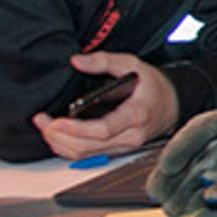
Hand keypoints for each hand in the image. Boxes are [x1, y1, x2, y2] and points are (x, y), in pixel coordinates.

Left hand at [33, 52, 180, 160]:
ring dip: (60, 143)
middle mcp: (130, 135)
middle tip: (43, 122)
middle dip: (60, 136)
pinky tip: (58, 136)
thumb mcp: (133, 64)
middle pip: (89, 146)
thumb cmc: (153, 86)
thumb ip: (104, 61)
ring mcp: (124, 145)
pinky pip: (89, 155)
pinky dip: (69, 148)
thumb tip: (77, 61)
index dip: (76, 129)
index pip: (103, 130)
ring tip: (45, 127)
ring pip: (86, 154)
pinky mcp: (117, 150)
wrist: (173, 103)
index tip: (56, 122)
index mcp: (136, 114)